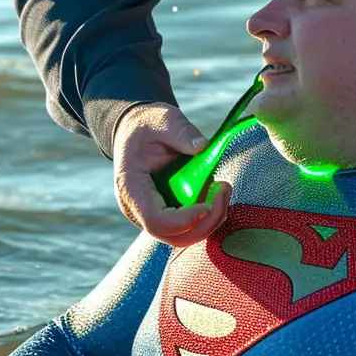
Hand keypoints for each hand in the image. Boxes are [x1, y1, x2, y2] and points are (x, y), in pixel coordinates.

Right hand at [113, 102, 231, 244]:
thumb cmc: (148, 125)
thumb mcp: (163, 119)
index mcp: (132, 188)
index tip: (209, 203)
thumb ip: (181, 132)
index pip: (155, 221)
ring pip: (184, 236)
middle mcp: (138, 209)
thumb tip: (203, 147)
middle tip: (223, 189)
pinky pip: (189, 226)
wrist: (137, 129)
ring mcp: (152, 214)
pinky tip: (217, 190)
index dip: (184, 220)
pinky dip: (209, 214)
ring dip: (211, 219)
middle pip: (172, 236)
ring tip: (223, 188)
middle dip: (205, 222)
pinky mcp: (167, 212)